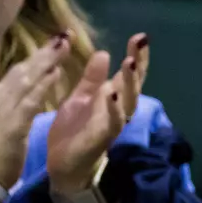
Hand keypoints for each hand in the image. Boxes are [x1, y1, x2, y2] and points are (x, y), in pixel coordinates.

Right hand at [0, 33, 72, 187]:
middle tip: (63, 36)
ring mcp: (4, 109)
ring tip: (63, 46)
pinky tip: (56, 74)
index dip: (37, 57)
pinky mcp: (13, 125)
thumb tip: (20, 92)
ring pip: (28, 80)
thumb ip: (10, 107)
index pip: (19, 72)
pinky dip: (43, 86)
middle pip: (24, 69)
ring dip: (46, 62)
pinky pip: (31, 101)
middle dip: (44, 52)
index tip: (54, 43)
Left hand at [47, 35, 146, 194]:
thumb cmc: (73, 132)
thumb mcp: (80, 98)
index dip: (136, 57)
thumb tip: (105, 52)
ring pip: (128, 102)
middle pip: (134, 86)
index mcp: (112, 99)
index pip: (128, 75)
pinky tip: (111, 93)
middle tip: (139, 44)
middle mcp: (118, 110)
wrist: (61, 165)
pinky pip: (112, 123)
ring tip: (129, 63)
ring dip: (129, 83)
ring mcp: (112, 125)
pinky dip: (113, 108)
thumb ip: (92, 78)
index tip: (140, 37)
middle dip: (138, 65)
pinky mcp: (101, 139)